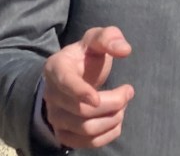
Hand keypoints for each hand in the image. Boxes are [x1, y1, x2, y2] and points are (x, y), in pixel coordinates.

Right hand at [42, 26, 134, 148]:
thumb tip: (124, 50)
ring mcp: (55, 117)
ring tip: (123, 105)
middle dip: (113, 103)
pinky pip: (87, 143)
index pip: (65, 83)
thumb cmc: (86, 55)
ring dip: (113, 119)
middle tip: (128, 92)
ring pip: (86, 129)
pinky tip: (116, 120)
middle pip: (82, 110)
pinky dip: (107, 134)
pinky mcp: (63, 134)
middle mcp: (51, 95)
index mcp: (56, 68)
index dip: (80, 92)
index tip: (97, 99)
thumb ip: (109, 37)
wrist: (72, 75)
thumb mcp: (96, 39)